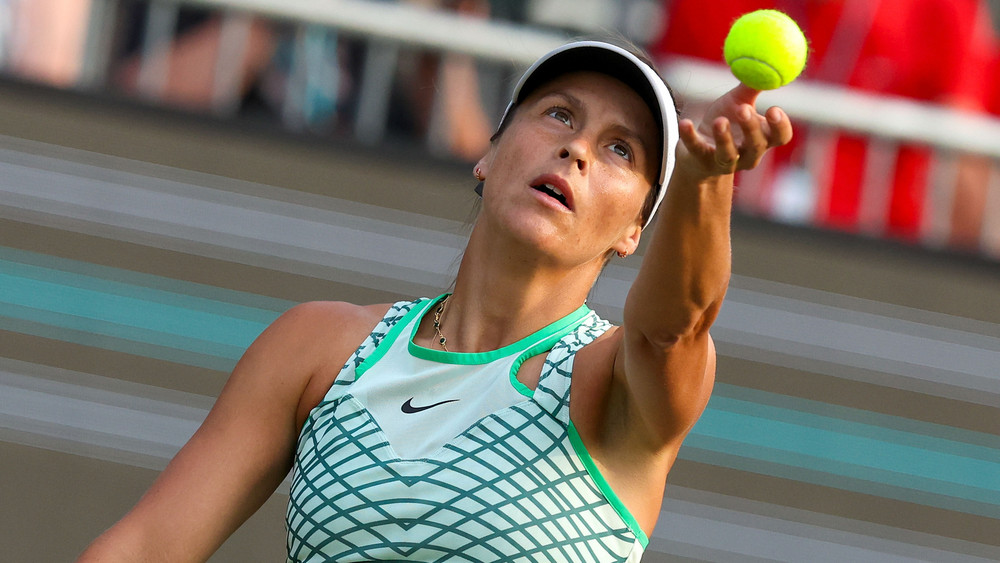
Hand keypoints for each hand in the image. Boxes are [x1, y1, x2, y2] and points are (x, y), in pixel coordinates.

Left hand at [676, 84, 792, 179]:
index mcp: (763, 138)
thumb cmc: (725, 121)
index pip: (781, 137)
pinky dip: (690, 137)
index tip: (774, 108)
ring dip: (724, 137)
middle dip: (751, 128)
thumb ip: (752, 85)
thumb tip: (766, 58)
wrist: (698, 150)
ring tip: (719, 120)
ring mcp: (725, 161)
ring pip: (728, 154)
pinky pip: (697, 150)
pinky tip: (685, 123)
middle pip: (756, 146)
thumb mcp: (738, 102)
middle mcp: (748, 154)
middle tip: (744, 109)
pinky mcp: (702, 161)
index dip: (780, 126)